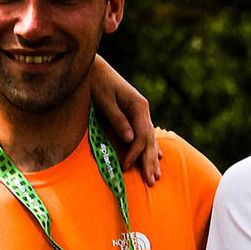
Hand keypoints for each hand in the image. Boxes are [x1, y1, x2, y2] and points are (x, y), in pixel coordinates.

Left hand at [89, 55, 161, 185]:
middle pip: (150, 140)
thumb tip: (130, 139)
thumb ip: (117, 119)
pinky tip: (156, 157)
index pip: (142, 136)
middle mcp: (143, 110)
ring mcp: (140, 113)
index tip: (127, 166)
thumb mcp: (105, 100)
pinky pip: (145, 135)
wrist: (94, 67)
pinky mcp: (134, 115)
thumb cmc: (96, 82)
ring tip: (156, 176)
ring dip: (152, 159)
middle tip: (151, 181)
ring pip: (150, 139)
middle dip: (149, 162)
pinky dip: (150, 148)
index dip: (136, 153)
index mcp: (139, 106)